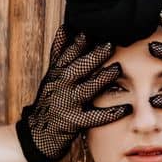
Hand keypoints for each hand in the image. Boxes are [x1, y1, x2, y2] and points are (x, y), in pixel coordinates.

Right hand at [14, 25, 131, 161]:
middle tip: (110, 44)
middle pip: (76, 69)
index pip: (67, 54)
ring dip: (101, 79)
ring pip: (85, 90)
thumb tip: (65, 27)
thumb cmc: (50, 101)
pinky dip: (109, 114)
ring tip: (118, 68)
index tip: (92, 28)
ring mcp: (66, 105)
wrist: (37, 134)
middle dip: (92, 56)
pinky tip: (124, 108)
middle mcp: (60, 87)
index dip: (79, 41)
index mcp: (57, 74)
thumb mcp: (52, 75)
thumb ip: (60, 52)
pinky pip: (93, 118)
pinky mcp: (73, 123)